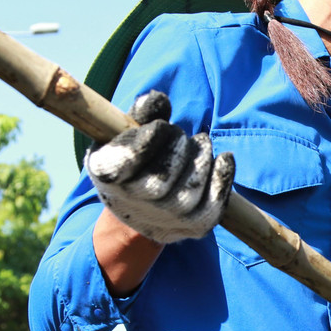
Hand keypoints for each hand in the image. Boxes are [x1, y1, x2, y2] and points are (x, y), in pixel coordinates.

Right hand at [86, 90, 235, 243]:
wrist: (137, 206)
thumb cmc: (132, 158)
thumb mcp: (125, 132)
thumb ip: (141, 113)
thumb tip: (159, 101)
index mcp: (106, 174)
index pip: (130, 158)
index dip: (151, 137)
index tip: (160, 127)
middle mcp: (131, 205)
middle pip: (163, 177)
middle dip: (179, 145)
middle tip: (180, 136)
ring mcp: (162, 220)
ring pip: (190, 191)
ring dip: (202, 158)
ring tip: (200, 144)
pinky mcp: (191, 228)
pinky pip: (213, 208)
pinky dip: (222, 179)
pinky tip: (224, 158)